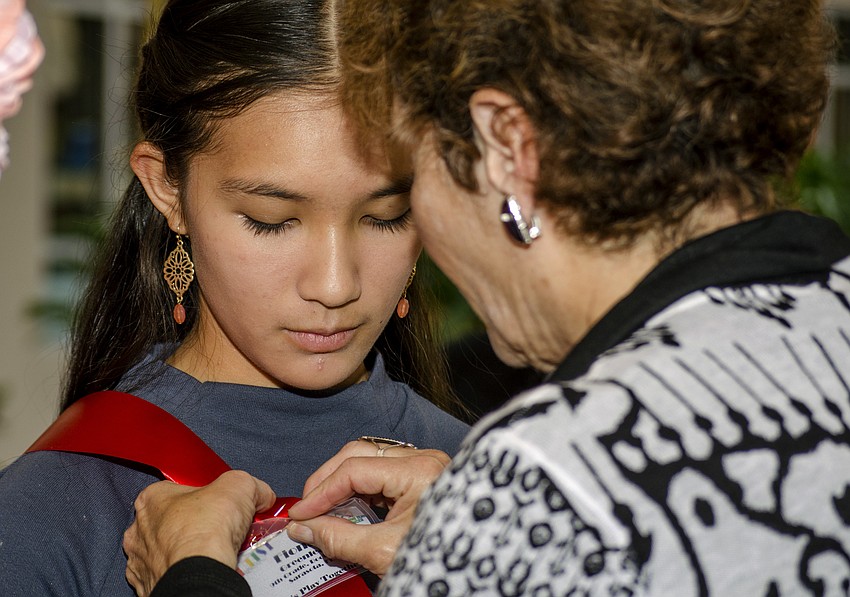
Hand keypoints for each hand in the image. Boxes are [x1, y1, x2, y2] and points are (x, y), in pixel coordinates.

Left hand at [123, 470, 275, 596]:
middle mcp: (139, 530)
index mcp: (152, 499)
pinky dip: (185, 573)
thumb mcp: (239, 486)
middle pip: (173, 521)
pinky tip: (203, 570)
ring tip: (215, 553)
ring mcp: (141, 562)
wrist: (200, 573)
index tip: (222, 504)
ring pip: (168, 551)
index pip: (178, 490)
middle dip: (196, 525)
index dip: (204, 496)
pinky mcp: (149, 586)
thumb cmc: (206, 529)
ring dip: (187, 551)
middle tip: (220, 530)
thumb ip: (249, 485)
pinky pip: (169, 575)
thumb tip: (261, 494)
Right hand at [286, 440, 449, 575]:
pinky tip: (349, 508)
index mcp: (418, 472)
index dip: (320, 492)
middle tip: (308, 509)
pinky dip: (363, 488)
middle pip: (359, 454)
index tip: (300, 514)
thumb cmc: (441, 561)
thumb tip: (303, 528)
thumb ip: (337, 537)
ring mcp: (427, 466)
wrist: (478, 573)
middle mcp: (424, 459)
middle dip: (328, 481)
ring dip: (344, 483)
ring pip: (371, 459)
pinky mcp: (427, 477)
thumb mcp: (382, 552)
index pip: (353, 469)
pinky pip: (385, 471)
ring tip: (325, 511)